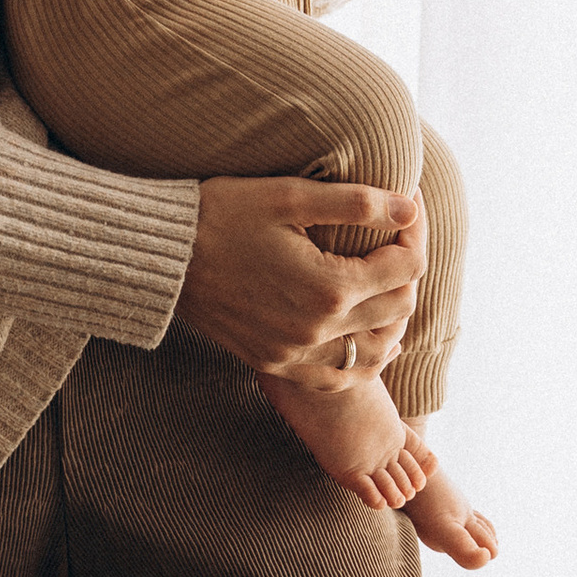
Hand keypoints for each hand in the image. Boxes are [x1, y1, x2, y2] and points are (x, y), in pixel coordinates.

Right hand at [175, 175, 424, 383]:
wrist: (161, 259)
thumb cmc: (220, 215)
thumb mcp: (288, 196)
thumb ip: (355, 202)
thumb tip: (409, 205)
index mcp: (329, 288)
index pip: (407, 267)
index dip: (415, 232)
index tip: (406, 207)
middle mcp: (318, 331)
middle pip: (400, 308)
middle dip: (407, 270)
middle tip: (395, 239)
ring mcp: (296, 355)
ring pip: (376, 352)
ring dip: (392, 319)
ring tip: (384, 284)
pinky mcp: (276, 365)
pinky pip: (339, 379)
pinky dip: (362, 360)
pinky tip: (364, 336)